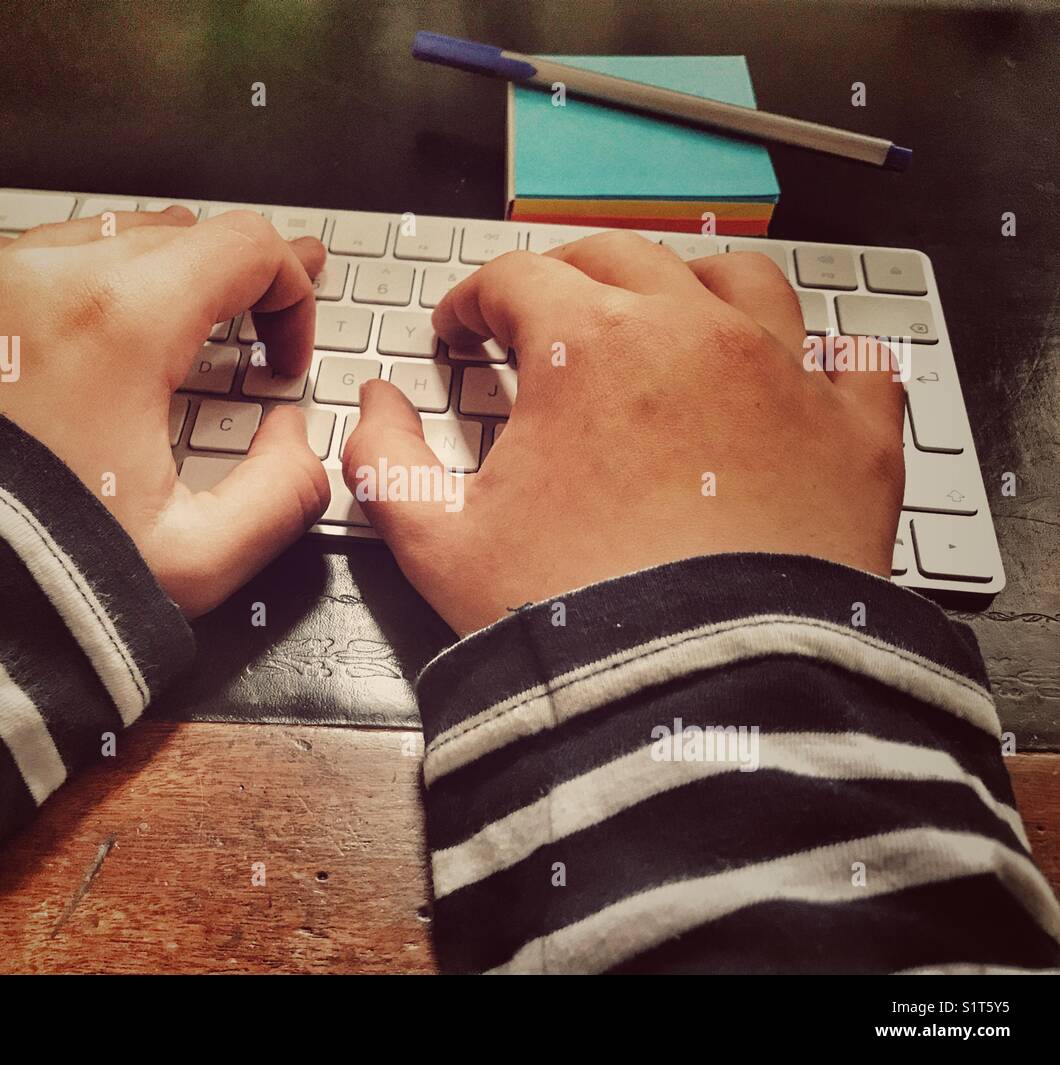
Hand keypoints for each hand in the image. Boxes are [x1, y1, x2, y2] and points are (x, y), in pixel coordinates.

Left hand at [0, 207, 329, 613]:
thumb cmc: (23, 573)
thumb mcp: (194, 561)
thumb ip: (283, 494)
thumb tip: (294, 439)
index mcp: (123, 321)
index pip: (247, 246)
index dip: (293, 290)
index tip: (281, 352)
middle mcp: (45, 274)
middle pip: (176, 231)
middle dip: (228, 277)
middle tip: (253, 317)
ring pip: (93, 237)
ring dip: (145, 279)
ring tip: (159, 333)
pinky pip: (13, 259)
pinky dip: (58, 287)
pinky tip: (64, 339)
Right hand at [342, 232, 904, 635]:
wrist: (703, 706)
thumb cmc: (574, 623)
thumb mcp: (438, 545)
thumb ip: (385, 461)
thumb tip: (372, 405)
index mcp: (588, 346)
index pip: (515, 278)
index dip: (472, 299)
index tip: (460, 330)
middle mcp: (692, 335)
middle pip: (622, 258)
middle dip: (568, 275)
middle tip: (542, 313)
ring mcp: (784, 378)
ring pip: (740, 282)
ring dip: (690, 287)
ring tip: (667, 318)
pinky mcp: (854, 440)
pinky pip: (854, 365)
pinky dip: (824, 362)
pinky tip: (802, 379)